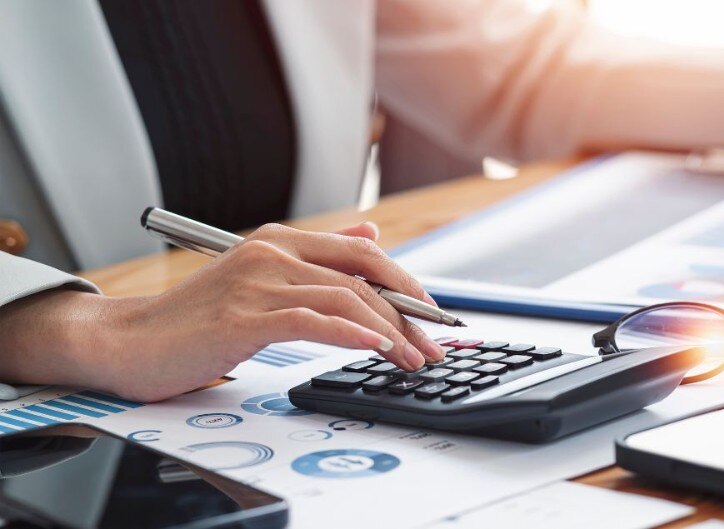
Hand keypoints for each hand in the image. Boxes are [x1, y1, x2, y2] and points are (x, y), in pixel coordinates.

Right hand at [0, 222, 445, 401]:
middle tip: (434, 344)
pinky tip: (375, 348)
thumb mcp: (261, 280)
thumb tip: (372, 232)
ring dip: (389, 332)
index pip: (363, 252)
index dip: (406, 282)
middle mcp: (272, 254)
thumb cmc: (195, 321)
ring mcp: (256, 282)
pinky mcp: (242, 316)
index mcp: (279, 242)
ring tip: (412, 359)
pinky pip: (311, 321)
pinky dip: (350, 334)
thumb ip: (318, 258)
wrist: (128, 344)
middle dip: (408, 311)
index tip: (433, 315)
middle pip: (363, 275)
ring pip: (344, 299)